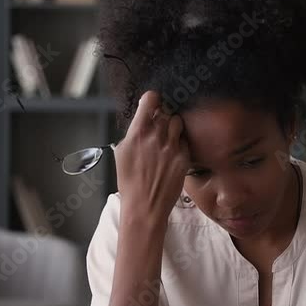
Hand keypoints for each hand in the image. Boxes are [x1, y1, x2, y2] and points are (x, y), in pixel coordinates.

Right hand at [114, 91, 188, 222]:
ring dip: (173, 127)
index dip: (152, 100)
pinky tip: (172, 154)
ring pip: (177, 122)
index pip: (151, 99)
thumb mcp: (122, 153)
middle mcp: (156, 136)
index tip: (152, 104)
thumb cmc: (130, 182)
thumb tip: (141, 121)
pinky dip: (179, 144)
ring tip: (167, 139)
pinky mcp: (183, 157)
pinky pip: (184, 141)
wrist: (145, 206)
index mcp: (138, 132)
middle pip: (165, 111)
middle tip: (158, 127)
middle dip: (162, 116)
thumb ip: (132, 133)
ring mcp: (172, 147)